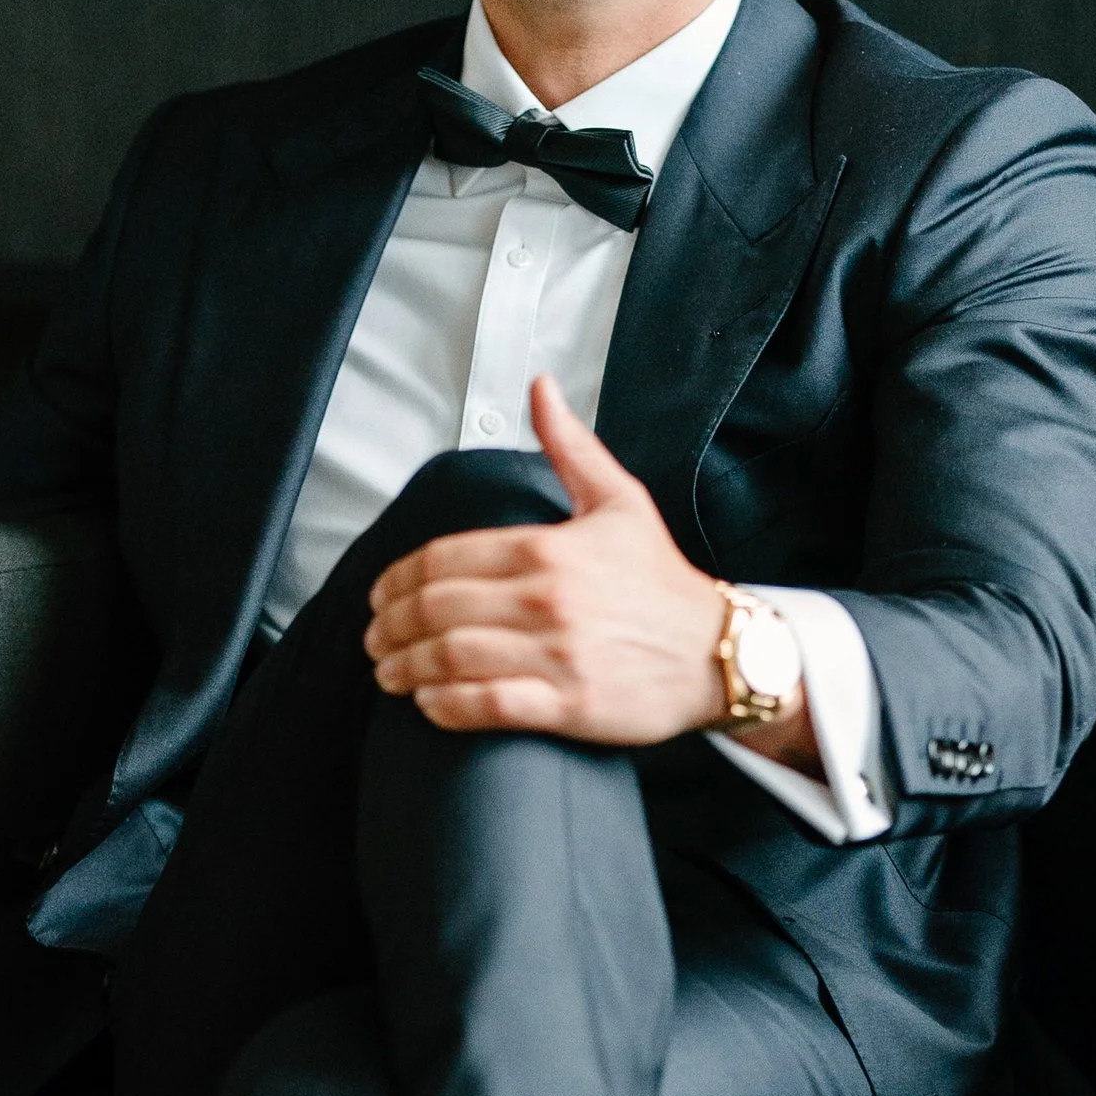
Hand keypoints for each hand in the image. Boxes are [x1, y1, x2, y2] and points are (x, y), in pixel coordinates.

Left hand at [363, 377, 728, 742]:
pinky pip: (487, 705)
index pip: (443, 559)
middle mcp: (547, 600)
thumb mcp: (621, 501)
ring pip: (451, 658)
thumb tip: (540, 388)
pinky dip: (445, 706)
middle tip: (375, 638)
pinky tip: (428, 704)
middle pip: (436, 609)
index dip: (396, 580)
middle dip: (390, 626)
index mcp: (548, 549)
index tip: (379, 596)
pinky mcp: (570, 705)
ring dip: (406, 668)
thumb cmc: (662, 583)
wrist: (720, 652)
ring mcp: (557, 655)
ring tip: (390, 673)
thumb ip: (570, 447)